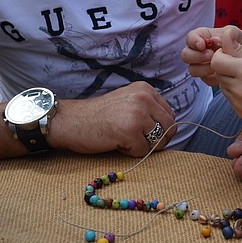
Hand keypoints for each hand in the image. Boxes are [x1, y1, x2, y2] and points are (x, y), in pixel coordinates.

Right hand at [50, 82, 175, 156]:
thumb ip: (149, 109)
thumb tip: (171, 128)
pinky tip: (116, 143)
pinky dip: (130, 153)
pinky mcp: (129, 131)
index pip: (170, 115)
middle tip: (135, 140)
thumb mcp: (128, 101)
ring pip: (158, 141)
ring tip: (123, 139)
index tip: (140, 131)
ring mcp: (137, 114)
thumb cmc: (98, 115)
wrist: (71, 121)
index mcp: (146, 89)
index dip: (159, 129)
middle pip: (169, 128)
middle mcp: (144, 98)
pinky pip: (143, 151)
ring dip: (143, 146)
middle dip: (156, 140)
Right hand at [182, 25, 241, 86]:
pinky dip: (210, 78)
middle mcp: (201, 51)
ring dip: (202, 68)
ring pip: (192, 68)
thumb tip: (225, 35)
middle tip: (210, 57)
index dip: (193, 40)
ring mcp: (203, 65)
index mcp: (207, 37)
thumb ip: (233, 36)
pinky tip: (220, 75)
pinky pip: (203, 79)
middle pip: (186, 54)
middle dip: (196, 56)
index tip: (202, 45)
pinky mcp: (209, 77)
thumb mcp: (241, 37)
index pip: (192, 36)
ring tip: (216, 68)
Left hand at [211, 31, 241, 126]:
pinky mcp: (241, 113)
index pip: (216, 62)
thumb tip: (223, 35)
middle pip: (218, 74)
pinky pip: (229, 98)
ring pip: (222, 86)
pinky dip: (235, 92)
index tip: (231, 54)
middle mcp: (240, 90)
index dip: (220, 55)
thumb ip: (239, 49)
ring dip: (229, 80)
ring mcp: (239, 104)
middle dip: (225, 67)